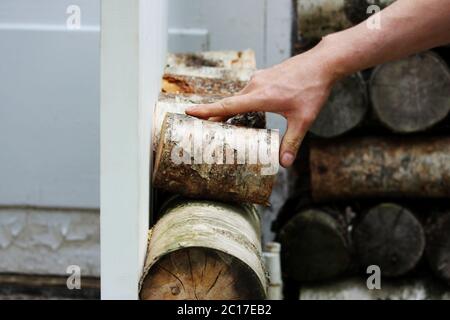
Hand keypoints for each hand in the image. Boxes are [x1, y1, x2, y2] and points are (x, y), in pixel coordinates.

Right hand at [185, 46, 338, 167]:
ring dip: (226, 110)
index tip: (188, 112)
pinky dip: (238, 103)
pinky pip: (246, 92)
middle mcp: (255, 85)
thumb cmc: (313, 89)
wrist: (323, 63)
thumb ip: (292, 141)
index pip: (226, 106)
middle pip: (227, 103)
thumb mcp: (304, 119)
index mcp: (260, 96)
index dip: (206, 111)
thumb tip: (284, 164)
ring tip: (218, 124)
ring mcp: (259, 79)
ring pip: (237, 97)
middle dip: (211, 115)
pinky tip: (242, 111)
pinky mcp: (264, 76)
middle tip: (197, 127)